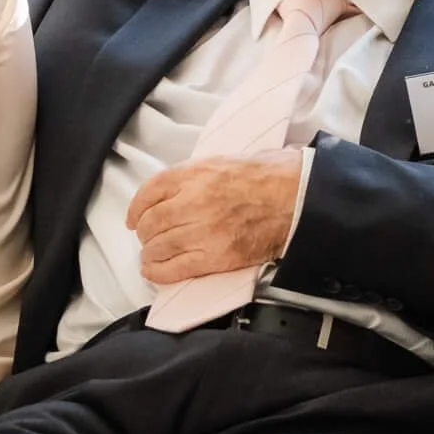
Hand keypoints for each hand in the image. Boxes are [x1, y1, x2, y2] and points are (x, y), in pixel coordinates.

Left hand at [127, 151, 301, 283]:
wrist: (300, 198)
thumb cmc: (272, 175)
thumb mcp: (226, 160)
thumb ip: (197, 175)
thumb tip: (177, 190)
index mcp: (195, 173)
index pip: (150, 191)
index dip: (136, 207)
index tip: (134, 217)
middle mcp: (194, 201)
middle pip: (151, 222)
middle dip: (145, 233)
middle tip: (147, 237)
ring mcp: (203, 231)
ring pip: (158, 246)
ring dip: (150, 253)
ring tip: (151, 255)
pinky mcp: (215, 256)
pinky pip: (175, 268)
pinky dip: (159, 272)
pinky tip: (153, 271)